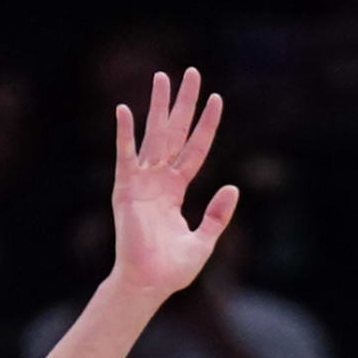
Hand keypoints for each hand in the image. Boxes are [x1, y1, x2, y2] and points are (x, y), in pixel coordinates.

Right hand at [107, 68, 236, 302]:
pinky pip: (125, 157)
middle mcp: (159, 180)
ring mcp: (142, 183)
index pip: (195, 148)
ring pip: (153, 136)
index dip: (206, 125)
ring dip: (157, 106)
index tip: (217, 98)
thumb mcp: (205, 240)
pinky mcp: (126, 190)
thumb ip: (218, 215)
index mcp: (176, 190)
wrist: (148, 284)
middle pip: (174, 132)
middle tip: (191, 73)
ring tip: (162, 77)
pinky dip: (125, 134)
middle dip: (183, 103)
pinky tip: (125, 110)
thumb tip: (232, 188)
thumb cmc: (172, 270)